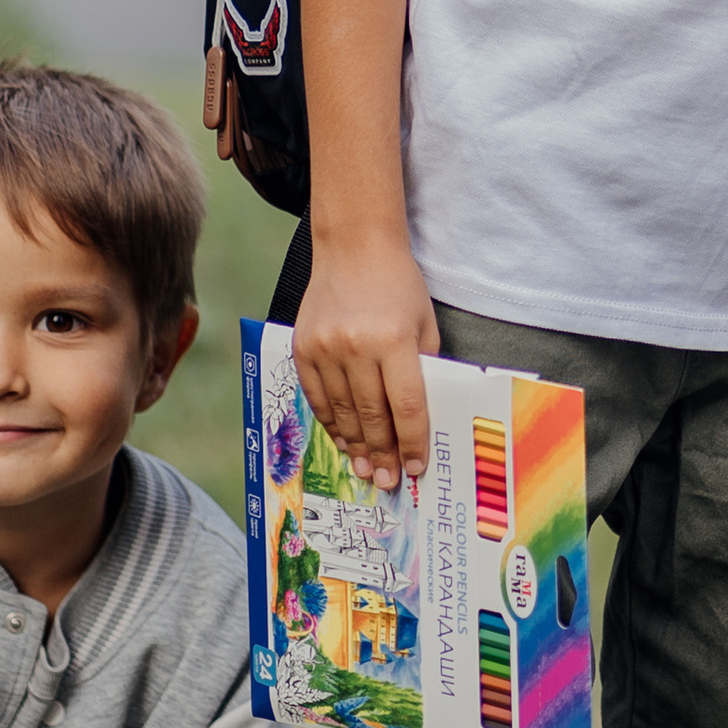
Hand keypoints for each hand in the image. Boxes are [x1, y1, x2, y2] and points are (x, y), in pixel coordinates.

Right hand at [294, 229, 439, 489]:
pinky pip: (316, 396)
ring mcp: (324, 347)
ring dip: (355, 445)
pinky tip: (343, 439)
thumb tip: (422, 419)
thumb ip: (424, 368)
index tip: (416, 467)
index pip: (406, 404)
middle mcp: (355, 345)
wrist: (353, 245)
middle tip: (388, 481)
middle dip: (382, 454)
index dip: (412, 441)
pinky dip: (330, 422)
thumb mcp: (424, 323)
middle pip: (371, 414)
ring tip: (365, 468)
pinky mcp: (303, 347)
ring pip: (341, 411)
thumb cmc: (398, 284)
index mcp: (394, 339)